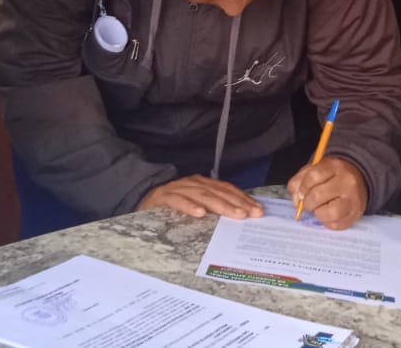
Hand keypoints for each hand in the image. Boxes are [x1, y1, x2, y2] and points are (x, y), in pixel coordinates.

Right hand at [137, 175, 264, 218]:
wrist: (142, 202)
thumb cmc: (173, 208)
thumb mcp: (196, 206)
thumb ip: (214, 209)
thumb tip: (241, 217)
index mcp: (203, 184)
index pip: (227, 190)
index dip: (243, 199)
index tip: (258, 210)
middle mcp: (193, 183)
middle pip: (219, 192)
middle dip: (237, 203)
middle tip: (251, 214)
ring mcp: (178, 189)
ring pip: (203, 195)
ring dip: (220, 205)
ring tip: (235, 214)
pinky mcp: (162, 197)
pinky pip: (178, 201)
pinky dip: (190, 206)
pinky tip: (201, 214)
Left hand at [287, 156, 367, 229]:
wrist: (360, 180)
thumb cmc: (333, 176)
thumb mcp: (316, 169)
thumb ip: (301, 181)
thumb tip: (296, 200)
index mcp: (335, 166)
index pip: (313, 176)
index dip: (302, 187)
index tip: (301, 193)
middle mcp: (347, 182)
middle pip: (317, 195)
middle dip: (308, 202)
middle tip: (309, 203)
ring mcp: (353, 199)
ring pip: (329, 213)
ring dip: (318, 214)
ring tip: (319, 209)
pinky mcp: (355, 215)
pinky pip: (335, 225)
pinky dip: (326, 222)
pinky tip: (328, 214)